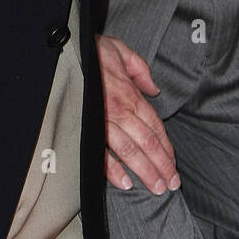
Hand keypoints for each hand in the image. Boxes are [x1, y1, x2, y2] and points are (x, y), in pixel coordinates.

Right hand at [97, 35, 180, 193]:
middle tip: (172, 185)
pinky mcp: (86, 127)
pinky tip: (125, 183)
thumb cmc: (92, 52)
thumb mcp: (122, 51)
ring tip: (157, 188)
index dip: (167, 148)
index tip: (174, 165)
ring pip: (129, 151)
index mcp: (130, 94)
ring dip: (146, 172)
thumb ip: (141, 70)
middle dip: (162, 166)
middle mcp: (120, 110)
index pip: (155, 127)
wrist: (64, 50)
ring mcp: (103, 120)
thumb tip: (154, 89)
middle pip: (147, 143)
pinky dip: (113, 170)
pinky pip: (100, 152)